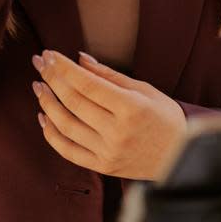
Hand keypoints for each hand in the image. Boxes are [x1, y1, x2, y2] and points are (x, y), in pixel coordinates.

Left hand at [31, 50, 187, 180]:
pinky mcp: (102, 167)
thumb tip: (79, 59)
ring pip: (66, 125)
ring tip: (38, 85)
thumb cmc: (165, 118)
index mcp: (131, 108)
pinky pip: (68, 150)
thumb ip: (110, 75)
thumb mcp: (144, 90)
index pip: (87, 83)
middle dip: (51, 78)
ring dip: (47, 103)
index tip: (48, 54)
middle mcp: (117, 132)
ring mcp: (108, 152)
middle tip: (38, 62)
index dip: (63, 67)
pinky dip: (51, 133)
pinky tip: (43, 116)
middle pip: (73, 101)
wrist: (181, 158)